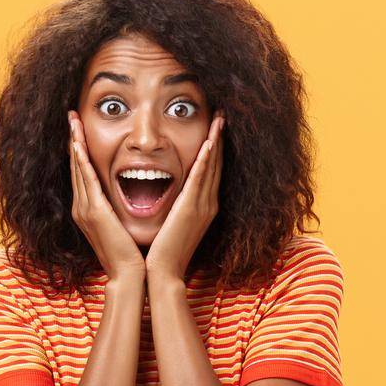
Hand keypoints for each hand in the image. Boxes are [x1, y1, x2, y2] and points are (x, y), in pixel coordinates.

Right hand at [68, 111, 146, 281]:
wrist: (128, 274)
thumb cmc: (129, 253)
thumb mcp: (120, 225)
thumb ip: (116, 210)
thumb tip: (125, 196)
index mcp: (87, 210)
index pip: (81, 173)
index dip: (79, 150)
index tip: (79, 130)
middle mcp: (81, 208)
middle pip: (75, 166)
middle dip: (73, 140)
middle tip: (71, 116)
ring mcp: (84, 209)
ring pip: (77, 168)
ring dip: (75, 143)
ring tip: (72, 122)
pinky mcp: (93, 212)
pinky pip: (86, 180)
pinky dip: (81, 160)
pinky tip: (78, 144)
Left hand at [145, 111, 224, 284]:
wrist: (163, 273)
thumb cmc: (164, 251)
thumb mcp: (174, 222)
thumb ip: (176, 206)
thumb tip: (171, 194)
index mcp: (203, 206)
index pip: (211, 169)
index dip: (214, 146)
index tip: (215, 126)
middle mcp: (208, 204)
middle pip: (216, 163)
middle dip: (219, 137)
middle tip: (222, 113)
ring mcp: (202, 206)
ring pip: (211, 166)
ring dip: (215, 140)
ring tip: (219, 118)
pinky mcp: (191, 209)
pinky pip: (199, 179)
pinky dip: (205, 160)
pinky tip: (208, 142)